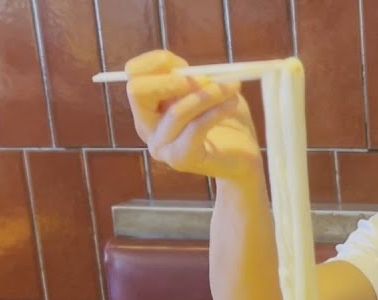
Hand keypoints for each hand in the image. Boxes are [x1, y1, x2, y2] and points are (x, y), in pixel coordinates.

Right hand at [124, 50, 260, 180]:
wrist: (243, 158)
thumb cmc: (226, 120)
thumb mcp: (209, 89)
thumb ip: (193, 76)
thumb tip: (187, 70)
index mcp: (148, 105)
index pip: (134, 74)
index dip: (158, 62)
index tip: (187, 65)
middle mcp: (147, 126)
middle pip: (137, 91)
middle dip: (171, 80)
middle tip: (204, 79)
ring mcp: (161, 146)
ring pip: (176, 111)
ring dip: (208, 94)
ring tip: (232, 87)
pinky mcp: (181, 159)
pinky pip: (196, 128)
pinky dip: (217, 111)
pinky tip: (232, 103)